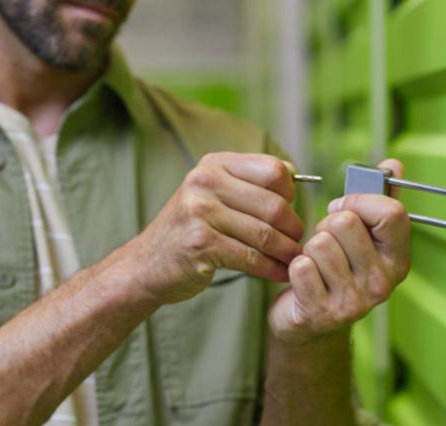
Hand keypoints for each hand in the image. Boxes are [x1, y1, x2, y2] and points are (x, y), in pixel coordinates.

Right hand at [128, 152, 303, 303]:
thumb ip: (247, 183)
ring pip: (265, 234)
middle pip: (274, 205)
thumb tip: (293, 175)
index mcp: (214, 165)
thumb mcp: (211, 194)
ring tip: (294, 261)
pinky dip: (271, 269)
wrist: (147, 263)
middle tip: (298, 243)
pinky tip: (279, 274)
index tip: (290, 213)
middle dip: (293, 229)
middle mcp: (205, 182)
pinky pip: (251, 258)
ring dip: (287, 252)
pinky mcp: (200, 244)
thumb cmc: (189, 229)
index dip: (291, 194)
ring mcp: (200, 212)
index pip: (273, 170)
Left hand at [268, 159, 409, 345]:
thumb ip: (377, 200)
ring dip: (309, 249)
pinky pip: (300, 266)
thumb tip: (393, 164)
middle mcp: (382, 283)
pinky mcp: (322, 312)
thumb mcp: (363, 238)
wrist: (309, 323)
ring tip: (316, 264)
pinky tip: (303, 281)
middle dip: (326, 226)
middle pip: (346, 223)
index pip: (391, 212)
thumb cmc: (336, 271)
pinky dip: (294, 268)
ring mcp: (354, 302)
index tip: (343, 209)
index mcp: (398, 260)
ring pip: (319, 243)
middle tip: (326, 246)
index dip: (359, 201)